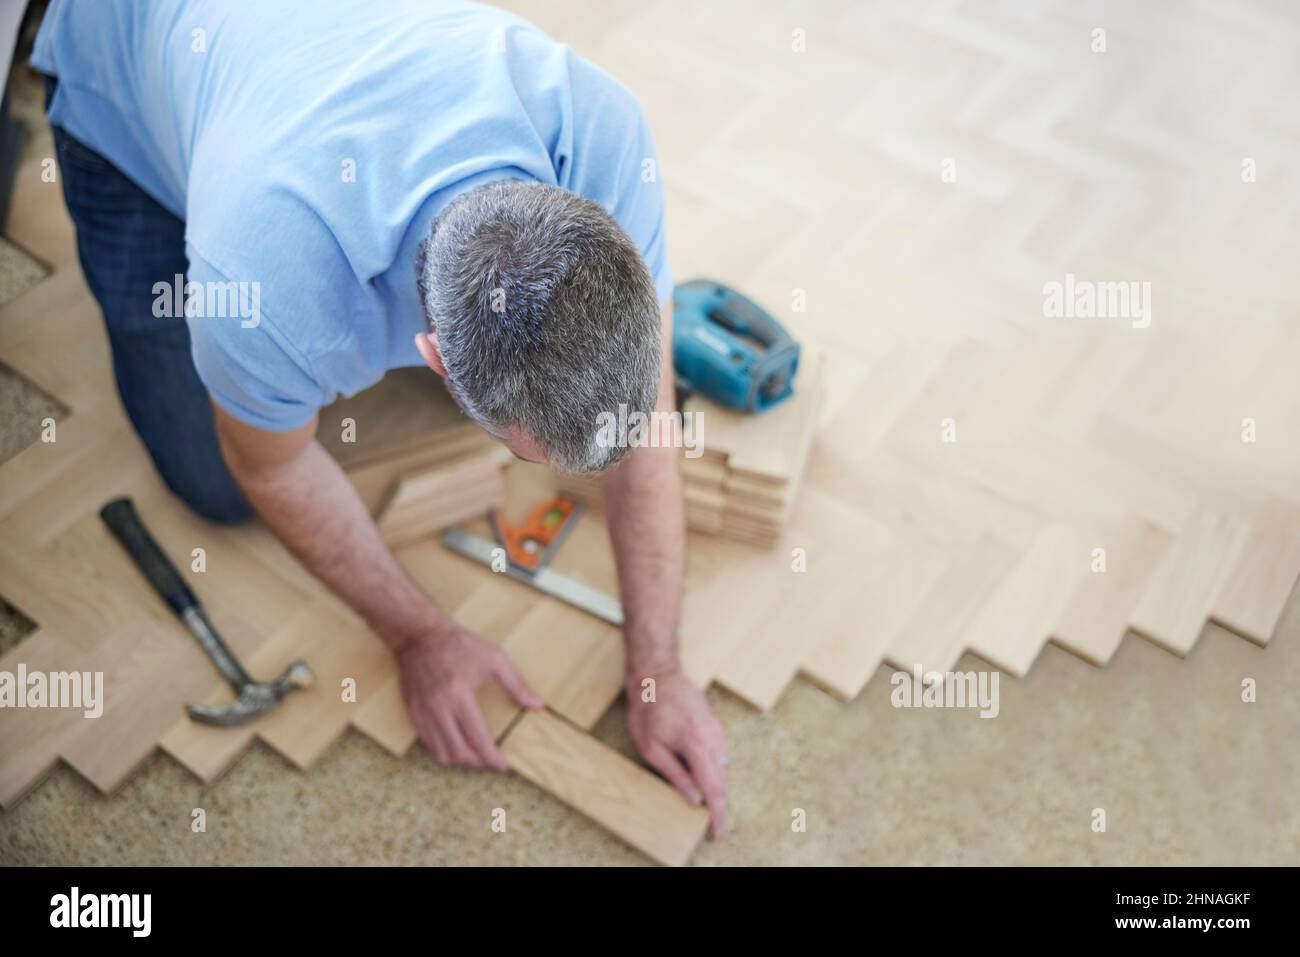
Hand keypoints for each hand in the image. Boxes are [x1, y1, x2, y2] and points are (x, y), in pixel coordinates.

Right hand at [397, 623, 541, 769]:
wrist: (420, 636)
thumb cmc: (459, 645)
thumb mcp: (494, 658)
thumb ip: (516, 684)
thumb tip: (536, 705)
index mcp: (459, 695)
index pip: (477, 738)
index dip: (491, 757)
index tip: (503, 765)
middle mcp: (437, 708)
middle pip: (459, 751)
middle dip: (478, 762)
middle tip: (492, 760)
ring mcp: (422, 712)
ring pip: (442, 753)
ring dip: (461, 759)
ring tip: (476, 754)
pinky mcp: (412, 713)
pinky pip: (428, 744)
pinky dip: (444, 750)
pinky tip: (457, 744)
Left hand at [626, 666, 727, 836]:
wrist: (656, 675)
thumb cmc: (648, 711)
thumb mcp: (652, 748)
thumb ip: (676, 775)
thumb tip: (695, 799)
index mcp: (697, 745)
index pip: (713, 787)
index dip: (717, 812)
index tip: (716, 830)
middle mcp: (713, 737)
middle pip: (722, 779)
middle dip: (718, 803)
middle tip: (709, 822)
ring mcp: (717, 729)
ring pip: (722, 767)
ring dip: (715, 784)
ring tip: (703, 798)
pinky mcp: (716, 723)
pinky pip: (720, 753)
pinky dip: (713, 768)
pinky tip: (700, 772)